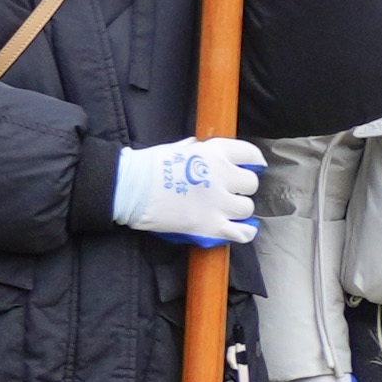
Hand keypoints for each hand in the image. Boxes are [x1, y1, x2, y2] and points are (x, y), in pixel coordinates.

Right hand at [107, 137, 266, 248]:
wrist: (129, 189)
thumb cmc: (148, 166)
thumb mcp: (177, 149)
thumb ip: (198, 150)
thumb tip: (203, 149)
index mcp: (215, 153)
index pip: (250, 154)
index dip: (252, 161)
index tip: (250, 166)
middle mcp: (222, 176)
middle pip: (251, 183)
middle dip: (241, 187)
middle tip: (228, 190)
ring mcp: (218, 203)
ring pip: (247, 208)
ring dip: (238, 209)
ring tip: (224, 210)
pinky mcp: (211, 226)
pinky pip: (243, 232)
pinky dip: (244, 231)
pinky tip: (240, 228)